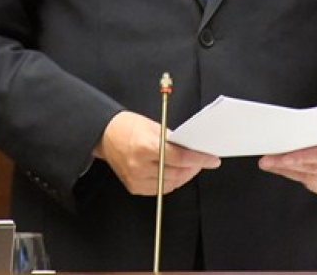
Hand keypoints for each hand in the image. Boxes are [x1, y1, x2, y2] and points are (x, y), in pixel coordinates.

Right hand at [94, 111, 219, 195]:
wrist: (104, 135)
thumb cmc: (127, 126)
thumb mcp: (154, 126)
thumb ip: (173, 140)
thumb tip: (192, 150)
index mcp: (145, 146)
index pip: (180, 157)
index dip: (200, 159)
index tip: (212, 159)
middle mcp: (140, 166)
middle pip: (178, 172)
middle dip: (194, 167)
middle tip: (203, 160)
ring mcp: (136, 179)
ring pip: (171, 184)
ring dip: (184, 175)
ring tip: (190, 166)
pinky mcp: (134, 187)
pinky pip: (160, 189)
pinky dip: (171, 181)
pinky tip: (175, 172)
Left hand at [258, 129, 316, 195]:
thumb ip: (310, 128)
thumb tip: (280, 133)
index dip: (303, 156)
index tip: (283, 156)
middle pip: (316, 166)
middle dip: (288, 163)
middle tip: (268, 160)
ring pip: (313, 178)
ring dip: (289, 171)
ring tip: (271, 164)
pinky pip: (314, 187)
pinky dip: (296, 177)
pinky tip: (284, 170)